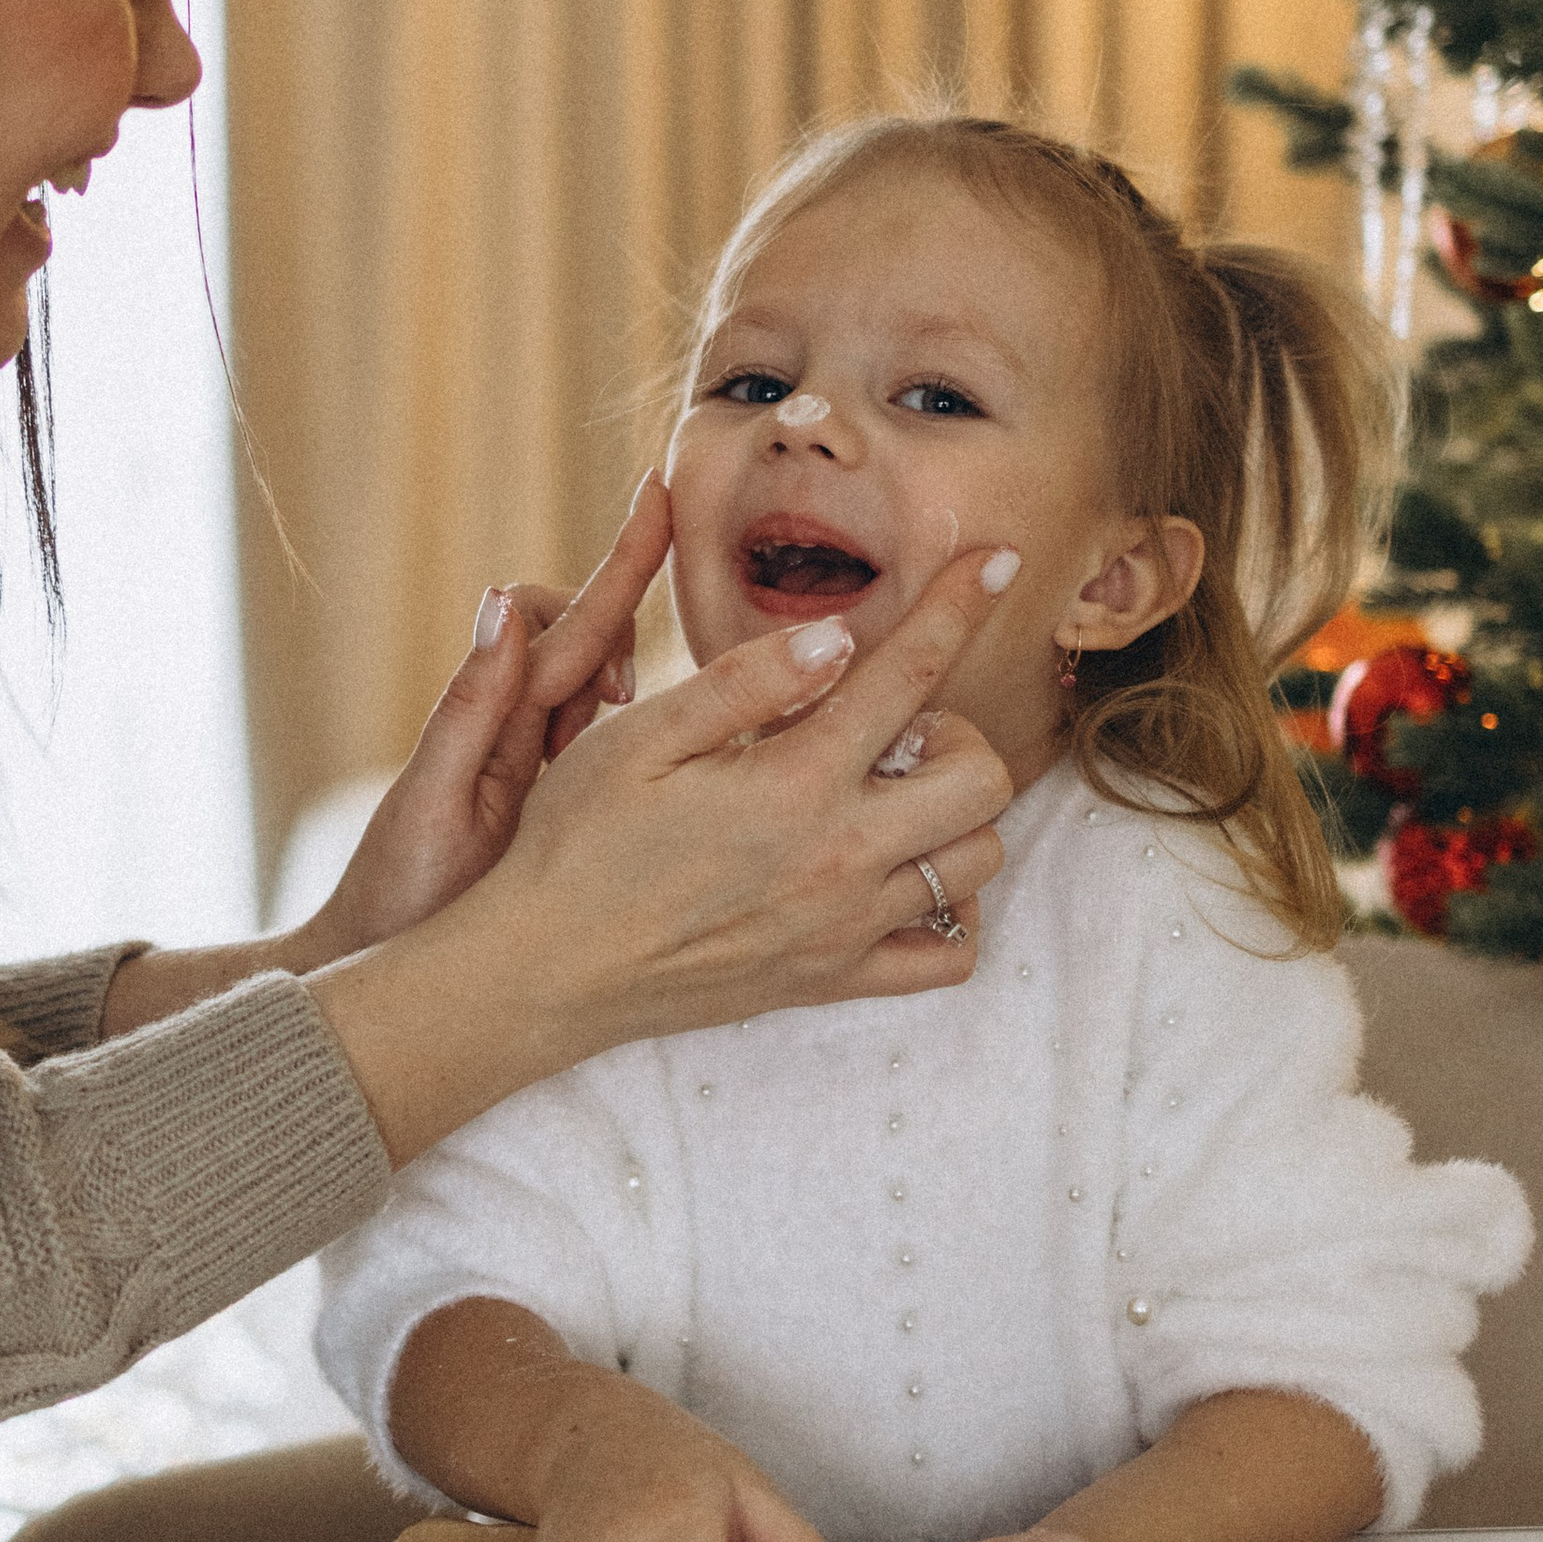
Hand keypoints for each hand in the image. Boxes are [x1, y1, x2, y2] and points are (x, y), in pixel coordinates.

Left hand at [301, 478, 670, 962]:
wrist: (380, 975)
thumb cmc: (399, 895)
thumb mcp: (433, 801)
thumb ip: (470, 706)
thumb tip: (501, 601)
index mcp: (494, 718)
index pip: (562, 622)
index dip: (616, 562)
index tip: (658, 494)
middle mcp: (523, 731)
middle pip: (590, 639)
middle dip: (626, 615)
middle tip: (627, 690)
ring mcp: (546, 770)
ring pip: (606, 690)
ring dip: (638, 680)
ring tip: (639, 729)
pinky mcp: (566, 812)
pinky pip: (616, 751)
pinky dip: (649, 733)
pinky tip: (684, 755)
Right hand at [472, 541, 1017, 1043]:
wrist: (543, 972)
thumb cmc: (575, 842)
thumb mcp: (639, 740)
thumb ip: (747, 685)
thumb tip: (838, 637)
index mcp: (793, 781)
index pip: (909, 674)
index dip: (962, 604)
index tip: (999, 562)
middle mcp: (839, 857)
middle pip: (982, 778)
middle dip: (958, 729)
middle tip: (893, 727)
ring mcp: (845, 927)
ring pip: (978, 862)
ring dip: (955, 813)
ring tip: (888, 794)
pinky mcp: (832, 979)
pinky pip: (948, 956)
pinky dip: (948, 911)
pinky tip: (899, 874)